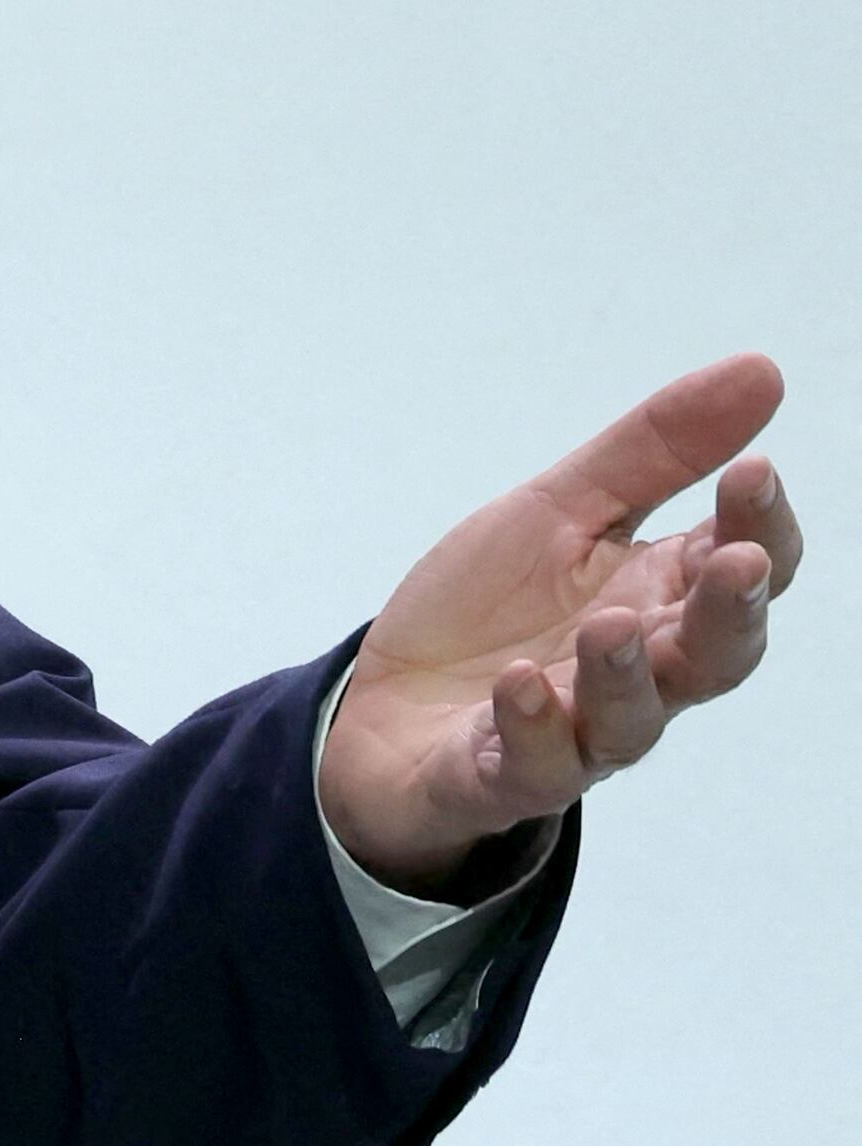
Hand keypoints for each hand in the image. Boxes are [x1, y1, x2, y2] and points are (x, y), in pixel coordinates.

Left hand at [319, 354, 797, 897]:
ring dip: (626, 674)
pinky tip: (520, 682)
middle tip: (736, 561)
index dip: (759, 525)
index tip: (755, 470)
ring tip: (611, 624)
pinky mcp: (503, 775)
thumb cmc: (489, 611)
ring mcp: (574, 733)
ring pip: (631, 721)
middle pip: (715, 656)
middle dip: (731, 611)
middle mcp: (637, 674)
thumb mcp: (559, 511)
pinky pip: (534, 764)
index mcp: (658, 599)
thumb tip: (764, 369)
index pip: (741, 569)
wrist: (381, 706)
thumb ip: (656, 451)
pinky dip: (531, 725)